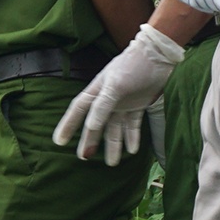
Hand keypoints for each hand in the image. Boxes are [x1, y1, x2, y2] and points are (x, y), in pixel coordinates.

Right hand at [53, 23, 183, 164]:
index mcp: (98, 89)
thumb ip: (103, 105)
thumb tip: (90, 127)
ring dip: (114, 144)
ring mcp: (123, 102)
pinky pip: (133, 125)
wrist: (160, 55)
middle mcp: (108, 98)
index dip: (68, 125)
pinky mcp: (138, 104)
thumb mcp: (115, 84)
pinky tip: (133, 150)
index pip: (79, 109)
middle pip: (96, 123)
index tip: (59, 142)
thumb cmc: (134, 65)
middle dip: (90, 140)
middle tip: (85, 158)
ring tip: (112, 163)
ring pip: (115, 128)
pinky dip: (132, 137)